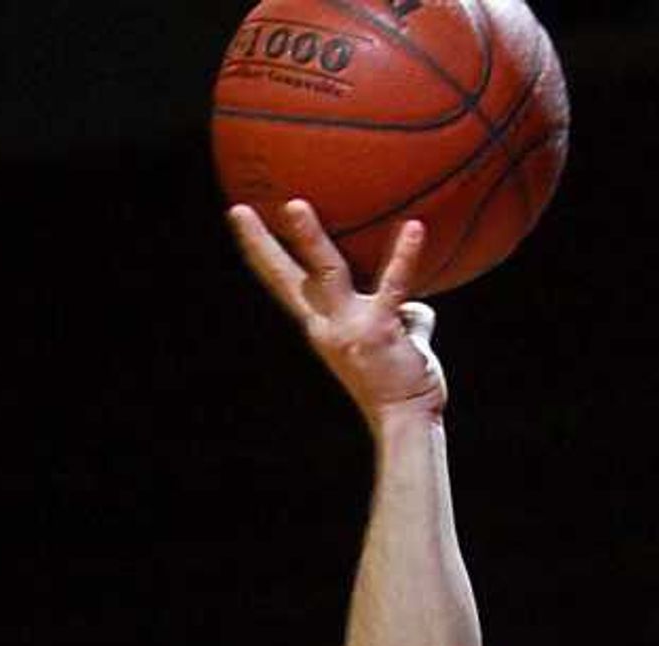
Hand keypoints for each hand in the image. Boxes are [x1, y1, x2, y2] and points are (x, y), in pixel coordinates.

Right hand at [229, 205, 445, 425]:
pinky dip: (404, 255)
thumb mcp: (397, 348)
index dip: (261, 253)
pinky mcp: (380, 330)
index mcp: (324, 327)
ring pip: (325, 273)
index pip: (286, 284)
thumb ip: (405, 321)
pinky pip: (393, 284)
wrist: (407, 423)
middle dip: (260, 245)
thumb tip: (419, 308)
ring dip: (308, 240)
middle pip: (285, 278)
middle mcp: (328, 326)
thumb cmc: (402, 390)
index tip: (241, 219)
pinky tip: (415, 228)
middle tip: (238, 212)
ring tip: (294, 207)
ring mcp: (350, 327)